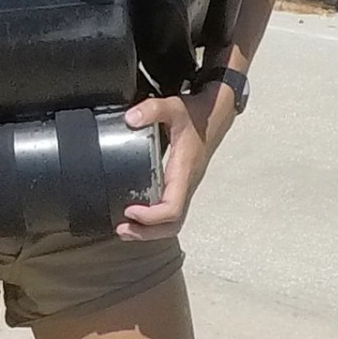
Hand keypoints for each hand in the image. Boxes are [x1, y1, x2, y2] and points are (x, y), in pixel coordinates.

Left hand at [117, 87, 231, 241]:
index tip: (130, 210)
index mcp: (184, 170)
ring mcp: (185, 185)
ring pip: (173, 221)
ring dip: (149, 230)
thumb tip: (130, 119)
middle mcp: (186, 183)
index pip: (172, 208)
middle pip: (173, 224)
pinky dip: (153, 219)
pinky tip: (136, 214)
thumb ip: (153, 109)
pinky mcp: (181, 183)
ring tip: (125, 229)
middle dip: (147, 232)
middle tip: (122, 229)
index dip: (151, 216)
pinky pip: (170, 210)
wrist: (215, 114)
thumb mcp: (174, 107)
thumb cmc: (195, 114)